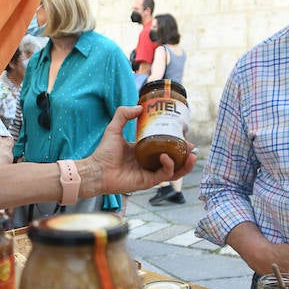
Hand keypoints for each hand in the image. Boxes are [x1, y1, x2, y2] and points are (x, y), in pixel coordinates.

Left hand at [82, 106, 197, 194]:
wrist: (97, 170)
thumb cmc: (104, 152)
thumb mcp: (114, 128)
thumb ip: (123, 114)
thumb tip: (139, 106)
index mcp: (144, 152)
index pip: (164, 147)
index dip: (176, 142)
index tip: (184, 134)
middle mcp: (149, 163)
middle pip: (174, 160)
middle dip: (185, 154)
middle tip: (191, 145)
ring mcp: (150, 173)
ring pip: (174, 170)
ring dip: (185, 163)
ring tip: (191, 154)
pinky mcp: (148, 182)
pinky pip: (164, 175)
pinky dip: (169, 166)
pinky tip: (166, 156)